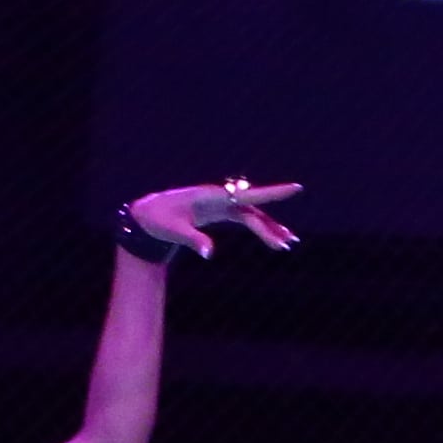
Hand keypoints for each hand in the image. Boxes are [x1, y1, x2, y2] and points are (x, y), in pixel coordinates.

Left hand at [120, 179, 303, 257]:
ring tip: (288, 244)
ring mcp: (223, 203)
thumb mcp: (173, 231)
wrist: (147, 214)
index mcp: (212, 196)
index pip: (248, 195)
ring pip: (254, 215)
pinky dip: (260, 228)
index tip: (295, 188)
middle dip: (273, 226)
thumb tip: (209, 253)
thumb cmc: (159, 220)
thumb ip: (193, 240)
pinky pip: (247, 219)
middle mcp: (222, 197)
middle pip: (255, 210)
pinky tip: (273, 239)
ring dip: (270, 228)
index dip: (273, 193)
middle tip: (289, 243)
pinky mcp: (221, 210)